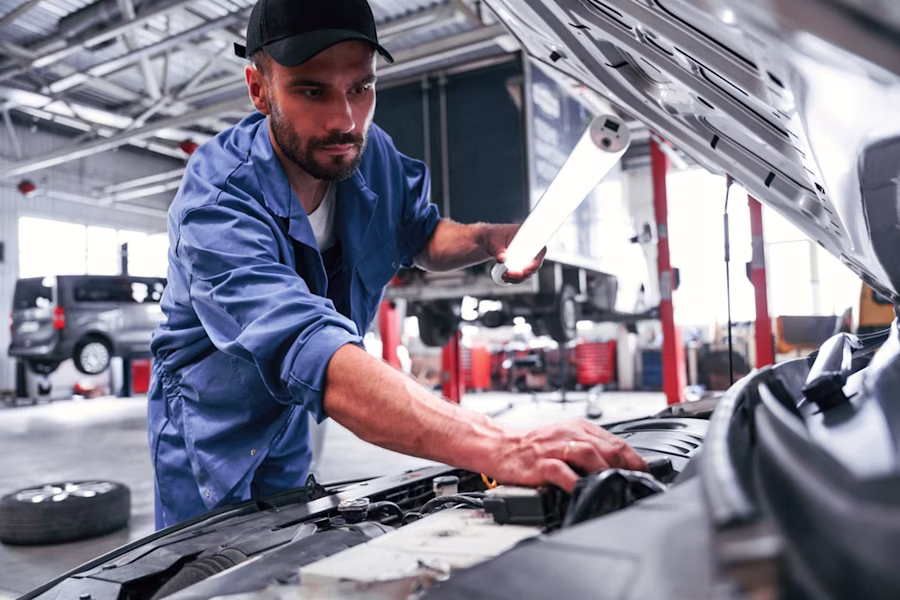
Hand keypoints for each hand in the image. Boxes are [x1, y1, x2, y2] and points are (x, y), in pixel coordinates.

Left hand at [477, 224, 545, 283]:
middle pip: (535, 265)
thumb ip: (498, 250)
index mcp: (530, 237)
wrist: (489, 241)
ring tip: (504, 277)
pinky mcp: (521, 264)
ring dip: (518, 278)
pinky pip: (522, 274)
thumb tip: (501, 259)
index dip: (536, 262)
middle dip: (523, 274)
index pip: (540, 250)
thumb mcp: (495, 241)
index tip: (526, 271)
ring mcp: (527, 257)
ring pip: (528, 272)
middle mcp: (531, 248)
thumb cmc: (494, 236)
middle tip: (509, 275)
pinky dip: (516, 279)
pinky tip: (507, 279)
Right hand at [487, 418, 645, 491]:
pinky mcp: (540, 463)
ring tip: (617, 486)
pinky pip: (562, 472)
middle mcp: (569, 434)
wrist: (501, 446)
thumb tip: (620, 466)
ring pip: (589, 455)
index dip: (635, 459)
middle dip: (626, 466)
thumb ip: (591, 449)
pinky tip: (583, 491)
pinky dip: (575, 482)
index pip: (616, 441)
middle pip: (607, 447)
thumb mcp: (566, 439)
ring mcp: (554, 448)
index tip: (645, 474)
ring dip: (606, 471)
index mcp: (579, 427)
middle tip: (637, 483)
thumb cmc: (534, 447)